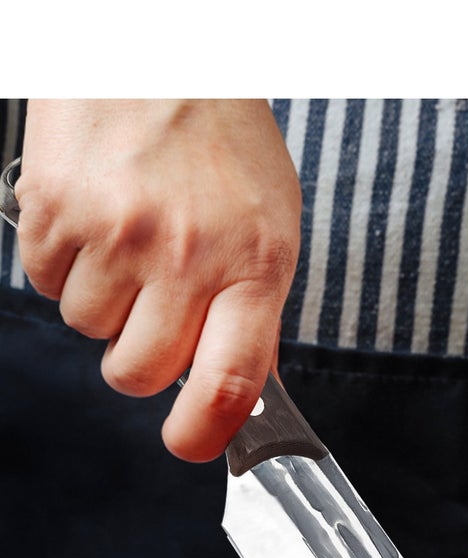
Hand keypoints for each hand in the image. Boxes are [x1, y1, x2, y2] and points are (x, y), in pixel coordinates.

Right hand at [16, 99, 301, 460]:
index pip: (229, 383)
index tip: (188, 445)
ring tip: (128, 239)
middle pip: (138, 374)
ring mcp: (115, 233)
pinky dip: (65, 263)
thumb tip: (237, 393)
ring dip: (103, 301)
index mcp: (253, 265)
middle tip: (153, 306)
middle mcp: (185, 255)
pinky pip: (46, 284)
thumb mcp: (269, 230)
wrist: (157, 50)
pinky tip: (94, 217)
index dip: (202, 436)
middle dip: (139, 357)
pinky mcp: (54, 209)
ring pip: (87, 330)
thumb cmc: (221, 145)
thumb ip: (253, 315)